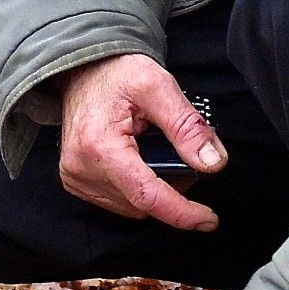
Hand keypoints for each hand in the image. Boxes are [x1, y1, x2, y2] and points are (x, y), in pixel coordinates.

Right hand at [58, 53, 224, 231]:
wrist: (82, 69)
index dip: (181, 212)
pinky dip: (138, 188)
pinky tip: (143, 163)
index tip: (208, 220)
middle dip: (172, 190)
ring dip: (155, 190)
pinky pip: (118, 200)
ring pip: (131, 206)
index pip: (147, 195)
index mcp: (99, 146)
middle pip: (142, 203)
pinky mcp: (76, 181)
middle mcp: (82, 168)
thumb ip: (188, 126)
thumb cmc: (116, 73)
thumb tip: (212, 163)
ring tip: (163, 156)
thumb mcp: (159, 87)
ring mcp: (76, 178)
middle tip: (187, 158)